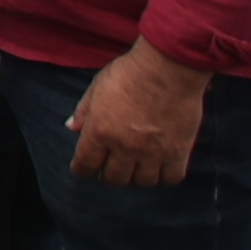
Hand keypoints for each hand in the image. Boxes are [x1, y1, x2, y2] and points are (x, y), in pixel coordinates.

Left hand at [66, 42, 207, 187]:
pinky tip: (161, 165)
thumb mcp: (98, 86)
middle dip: (108, 175)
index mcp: (99, 131)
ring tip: (137, 165)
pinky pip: (170, 179)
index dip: (82, 170)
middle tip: (112, 167)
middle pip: (113, 179)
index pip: (85, 165)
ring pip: (141, 182)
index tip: (84, 169)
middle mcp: (124, 146)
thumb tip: (72, 127)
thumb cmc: (130, 72)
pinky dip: (165, 176)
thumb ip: (84, 111)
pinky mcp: (178, 151)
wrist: (168, 67)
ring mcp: (152, 152)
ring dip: (137, 176)